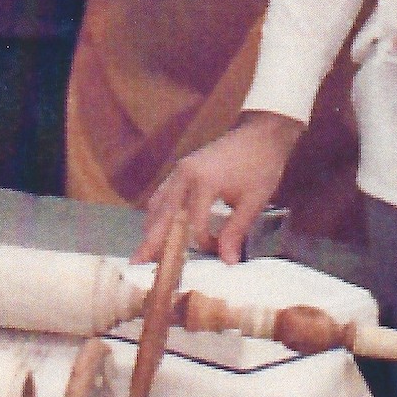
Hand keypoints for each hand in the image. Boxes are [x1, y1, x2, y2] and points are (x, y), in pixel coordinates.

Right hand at [135, 111, 305, 265]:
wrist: (259, 135)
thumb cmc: (260, 166)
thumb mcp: (253, 201)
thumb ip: (235, 231)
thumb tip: (228, 261)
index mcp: (202, 182)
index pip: (193, 222)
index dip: (202, 241)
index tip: (217, 251)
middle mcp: (183, 175)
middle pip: (163, 214)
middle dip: (151, 240)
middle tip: (136, 262)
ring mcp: (179, 171)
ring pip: (157, 204)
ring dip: (152, 227)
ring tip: (144, 249)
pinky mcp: (180, 170)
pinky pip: (162, 195)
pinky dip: (158, 213)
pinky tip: (157, 225)